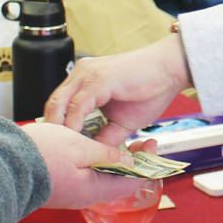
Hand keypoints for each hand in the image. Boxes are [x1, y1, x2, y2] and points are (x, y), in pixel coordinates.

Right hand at [18, 122, 142, 209]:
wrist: (1, 163)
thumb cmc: (41, 154)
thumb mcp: (79, 148)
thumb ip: (107, 155)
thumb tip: (128, 162)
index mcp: (93, 190)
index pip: (131, 182)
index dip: (145, 163)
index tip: (150, 144)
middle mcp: (83, 197)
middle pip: (117, 182)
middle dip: (131, 162)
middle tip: (138, 141)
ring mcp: (70, 193)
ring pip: (100, 179)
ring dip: (113, 161)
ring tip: (118, 141)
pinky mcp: (59, 187)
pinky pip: (85, 177)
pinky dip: (96, 163)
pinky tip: (94, 147)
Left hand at [46, 35, 191, 146]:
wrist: (171, 69)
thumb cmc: (151, 89)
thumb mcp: (122, 121)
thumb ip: (106, 136)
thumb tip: (94, 154)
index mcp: (84, 80)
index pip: (59, 105)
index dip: (56, 127)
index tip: (59, 149)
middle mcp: (81, 74)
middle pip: (53, 104)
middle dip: (51, 131)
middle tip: (57, 153)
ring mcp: (88, 75)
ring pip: (59, 104)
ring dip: (59, 130)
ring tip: (64, 151)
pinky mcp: (98, 80)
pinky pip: (77, 106)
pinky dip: (75, 125)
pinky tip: (77, 142)